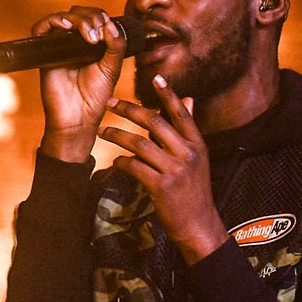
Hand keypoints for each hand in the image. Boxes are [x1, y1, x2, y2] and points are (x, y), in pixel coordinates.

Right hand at [32, 7, 127, 162]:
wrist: (78, 118)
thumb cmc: (95, 97)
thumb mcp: (112, 69)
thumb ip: (116, 46)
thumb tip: (110, 24)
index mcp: (92, 43)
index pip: (94, 17)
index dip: (101, 17)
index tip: (108, 31)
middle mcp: (74, 42)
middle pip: (78, 12)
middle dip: (91, 17)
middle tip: (98, 36)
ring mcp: (59, 46)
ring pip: (63, 17)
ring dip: (77, 19)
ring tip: (89, 35)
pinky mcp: (45, 53)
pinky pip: (40, 29)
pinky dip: (51, 21)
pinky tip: (66, 27)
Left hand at [100, 74, 228, 264]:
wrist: (198, 224)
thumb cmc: (194, 190)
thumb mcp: (197, 158)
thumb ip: (187, 130)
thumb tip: (188, 99)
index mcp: (196, 145)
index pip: (181, 113)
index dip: (168, 94)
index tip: (155, 77)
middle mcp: (187, 154)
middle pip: (155, 122)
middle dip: (129, 110)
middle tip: (111, 103)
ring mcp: (174, 171)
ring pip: (140, 143)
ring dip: (118, 135)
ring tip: (103, 130)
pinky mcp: (160, 187)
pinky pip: (134, 167)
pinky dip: (121, 162)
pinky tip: (115, 161)